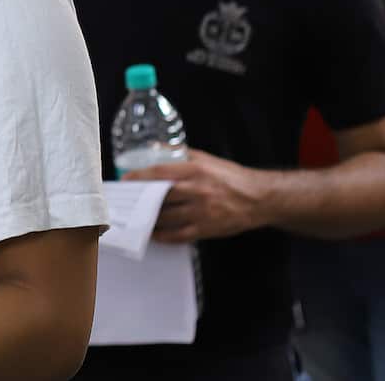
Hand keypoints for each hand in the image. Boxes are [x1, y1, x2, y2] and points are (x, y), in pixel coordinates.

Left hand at [126, 149, 272, 242]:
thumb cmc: (231, 177)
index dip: (140, 176)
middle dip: (140, 199)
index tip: (125, 179)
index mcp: (196, 170)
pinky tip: (153, 233)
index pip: (160, 173)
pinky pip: (178, 235)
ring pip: (166, 218)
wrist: (258, 198)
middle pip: (160, 196)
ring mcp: (201, 212)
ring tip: (134, 217)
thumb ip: (180, 154)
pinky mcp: (206, 229)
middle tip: (126, 201)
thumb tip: (155, 148)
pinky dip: (162, 236)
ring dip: (148, 218)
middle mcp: (197, 190)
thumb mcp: (207, 159)